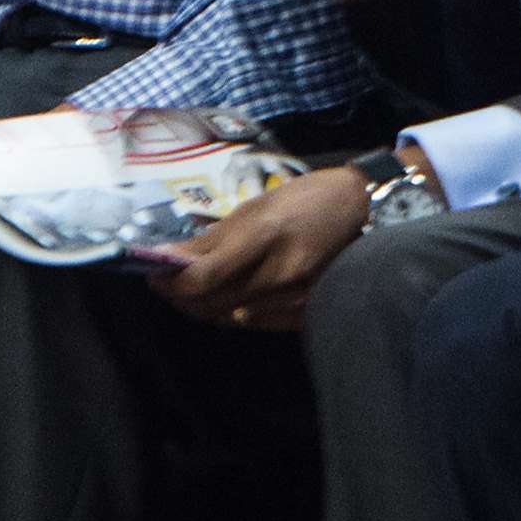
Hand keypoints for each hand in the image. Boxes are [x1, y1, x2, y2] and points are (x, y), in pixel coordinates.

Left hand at [136, 163, 372, 332]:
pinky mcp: (306, 311)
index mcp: (265, 238)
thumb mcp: (256, 207)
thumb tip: (169, 259)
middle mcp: (280, 273)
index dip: (172, 283)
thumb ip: (212, 239)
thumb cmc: (308, 198)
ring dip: (205, 305)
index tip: (155, 274)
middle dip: (181, 297)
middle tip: (168, 282)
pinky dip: (235, 311)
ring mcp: (296, 296)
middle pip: (211, 305)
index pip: (203, 278)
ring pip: (230, 317)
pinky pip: (256, 323)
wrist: (366, 210)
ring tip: (197, 286)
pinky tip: (232, 294)